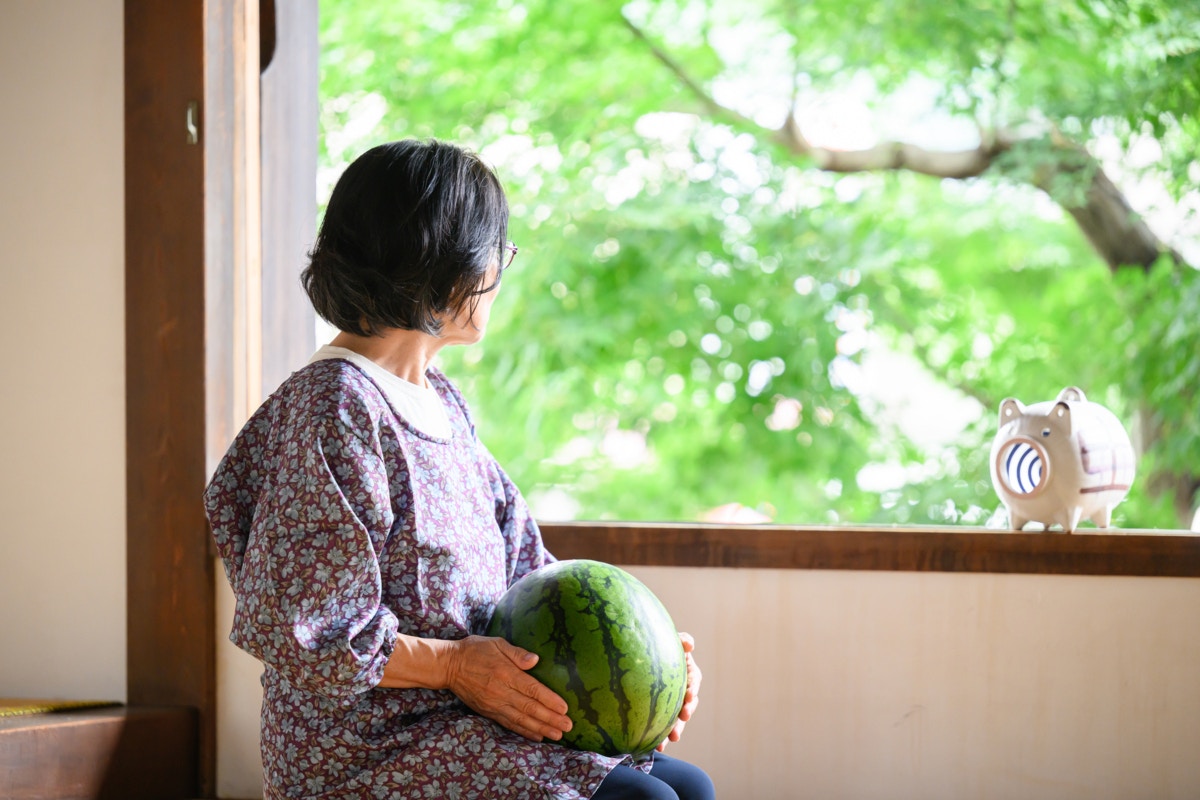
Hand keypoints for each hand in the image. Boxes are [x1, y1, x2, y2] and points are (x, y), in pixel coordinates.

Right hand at [445, 635, 572, 742]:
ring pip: (520, 720)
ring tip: (557, 735)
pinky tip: (537, 736)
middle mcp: (500, 691)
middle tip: (568, 726)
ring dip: (540, 728)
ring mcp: (493, 704)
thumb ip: (517, 653)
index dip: (549, 700)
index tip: (564, 708)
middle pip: (529, 708)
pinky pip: (508, 724)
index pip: (532, 690)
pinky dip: (523, 731)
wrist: (448, 666)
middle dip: (550, 719)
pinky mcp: (487, 711)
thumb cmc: (475, 650)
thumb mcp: (496, 643)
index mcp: (505, 673)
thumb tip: (535, 660)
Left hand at [658, 631, 701, 751]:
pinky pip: (662, 727)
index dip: (692, 688)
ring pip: (677, 719)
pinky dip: (660, 738)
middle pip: (688, 703)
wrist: (637, 657)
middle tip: (683, 718)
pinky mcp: (659, 714)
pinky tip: (656, 748)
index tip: (689, 696)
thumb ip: (680, 640)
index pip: (693, 680)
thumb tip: (689, 645)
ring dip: (676, 729)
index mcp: (687, 672)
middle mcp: (682, 690)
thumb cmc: (657, 645)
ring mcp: (672, 703)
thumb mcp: (669, 640)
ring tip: (671, 738)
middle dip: (686, 712)